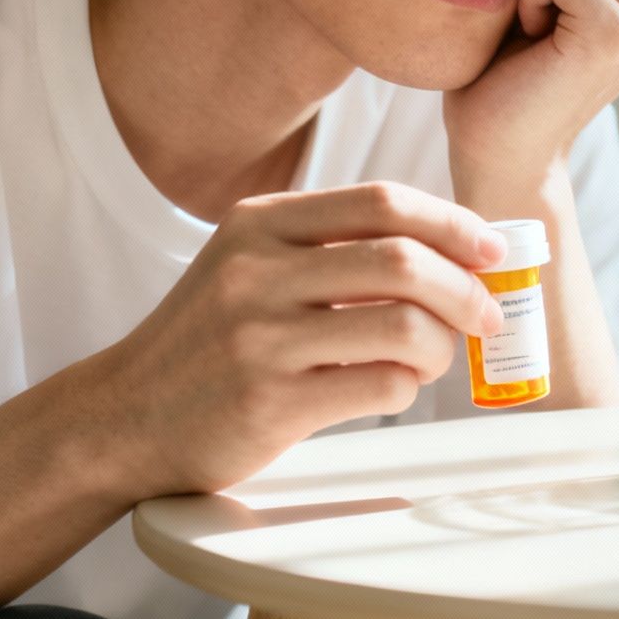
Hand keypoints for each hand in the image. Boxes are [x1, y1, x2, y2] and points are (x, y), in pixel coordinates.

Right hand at [89, 182, 507, 498]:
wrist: (126, 417)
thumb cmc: (211, 341)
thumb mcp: (250, 266)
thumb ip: (330, 247)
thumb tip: (452, 249)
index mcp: (259, 223)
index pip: (382, 201)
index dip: (453, 223)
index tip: (491, 250)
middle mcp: (256, 271)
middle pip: (403, 260)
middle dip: (465, 288)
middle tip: (486, 314)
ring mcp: (260, 338)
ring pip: (403, 325)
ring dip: (441, 345)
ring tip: (433, 358)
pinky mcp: (271, 403)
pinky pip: (382, 385)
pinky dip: (408, 387)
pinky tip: (393, 387)